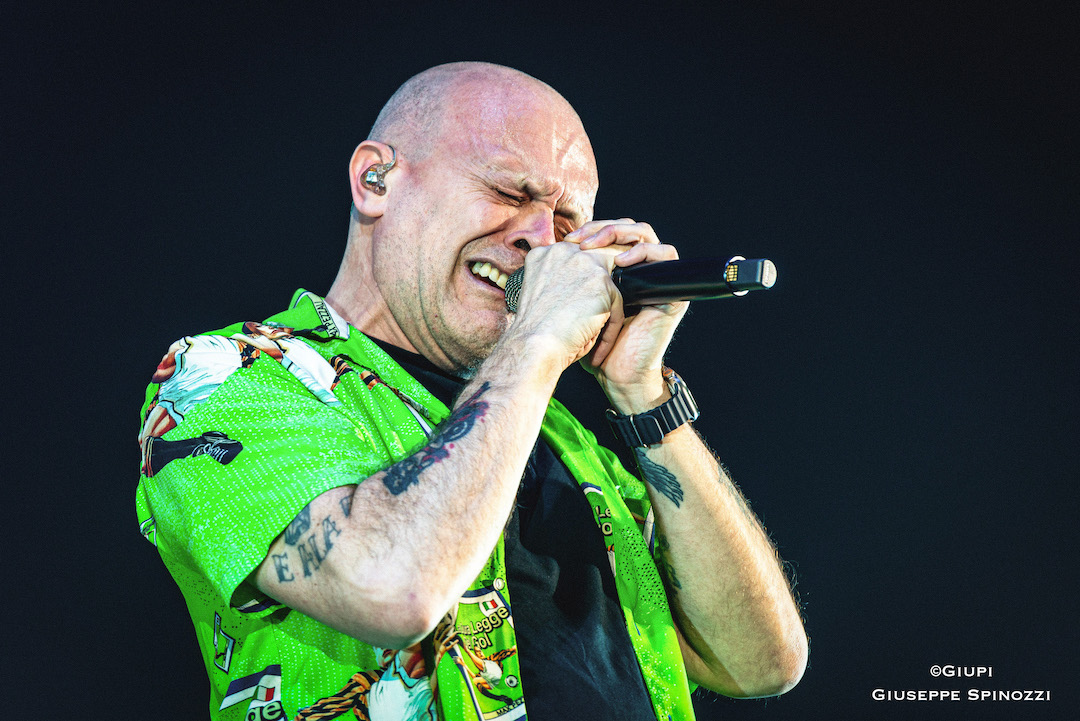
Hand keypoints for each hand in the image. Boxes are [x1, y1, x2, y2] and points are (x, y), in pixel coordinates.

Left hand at [564, 219, 688, 411]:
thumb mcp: (577, 301)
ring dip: (621, 233)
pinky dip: (643, 252)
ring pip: (646, 234)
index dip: (592, 230)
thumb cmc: (590, 343)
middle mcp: (639, 271)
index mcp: (619, 271)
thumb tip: (552, 244)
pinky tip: (621, 261)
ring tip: (598, 247)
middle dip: (603, 228)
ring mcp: (656, 279)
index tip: (569, 239)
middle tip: (582, 240)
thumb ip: (572, 274)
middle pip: (628, 228)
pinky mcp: (671, 290)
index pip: (611, 233)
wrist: (612, 371)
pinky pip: (666, 255)